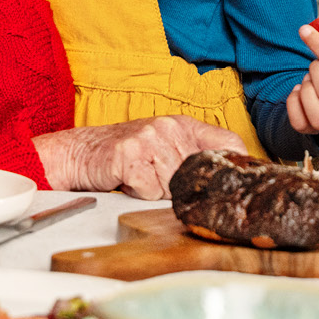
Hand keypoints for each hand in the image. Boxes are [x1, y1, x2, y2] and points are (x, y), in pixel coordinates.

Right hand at [34, 116, 248, 199]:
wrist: (82, 152)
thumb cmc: (126, 155)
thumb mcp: (165, 146)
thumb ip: (193, 156)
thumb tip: (230, 182)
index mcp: (185, 124)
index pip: (230, 143)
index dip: (236, 168)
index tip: (232, 185)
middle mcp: (171, 126)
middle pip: (201, 174)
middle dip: (183, 187)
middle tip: (159, 179)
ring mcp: (151, 139)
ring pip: (175, 186)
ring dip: (158, 192)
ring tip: (142, 177)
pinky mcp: (131, 156)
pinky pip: (150, 191)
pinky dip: (139, 194)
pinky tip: (128, 180)